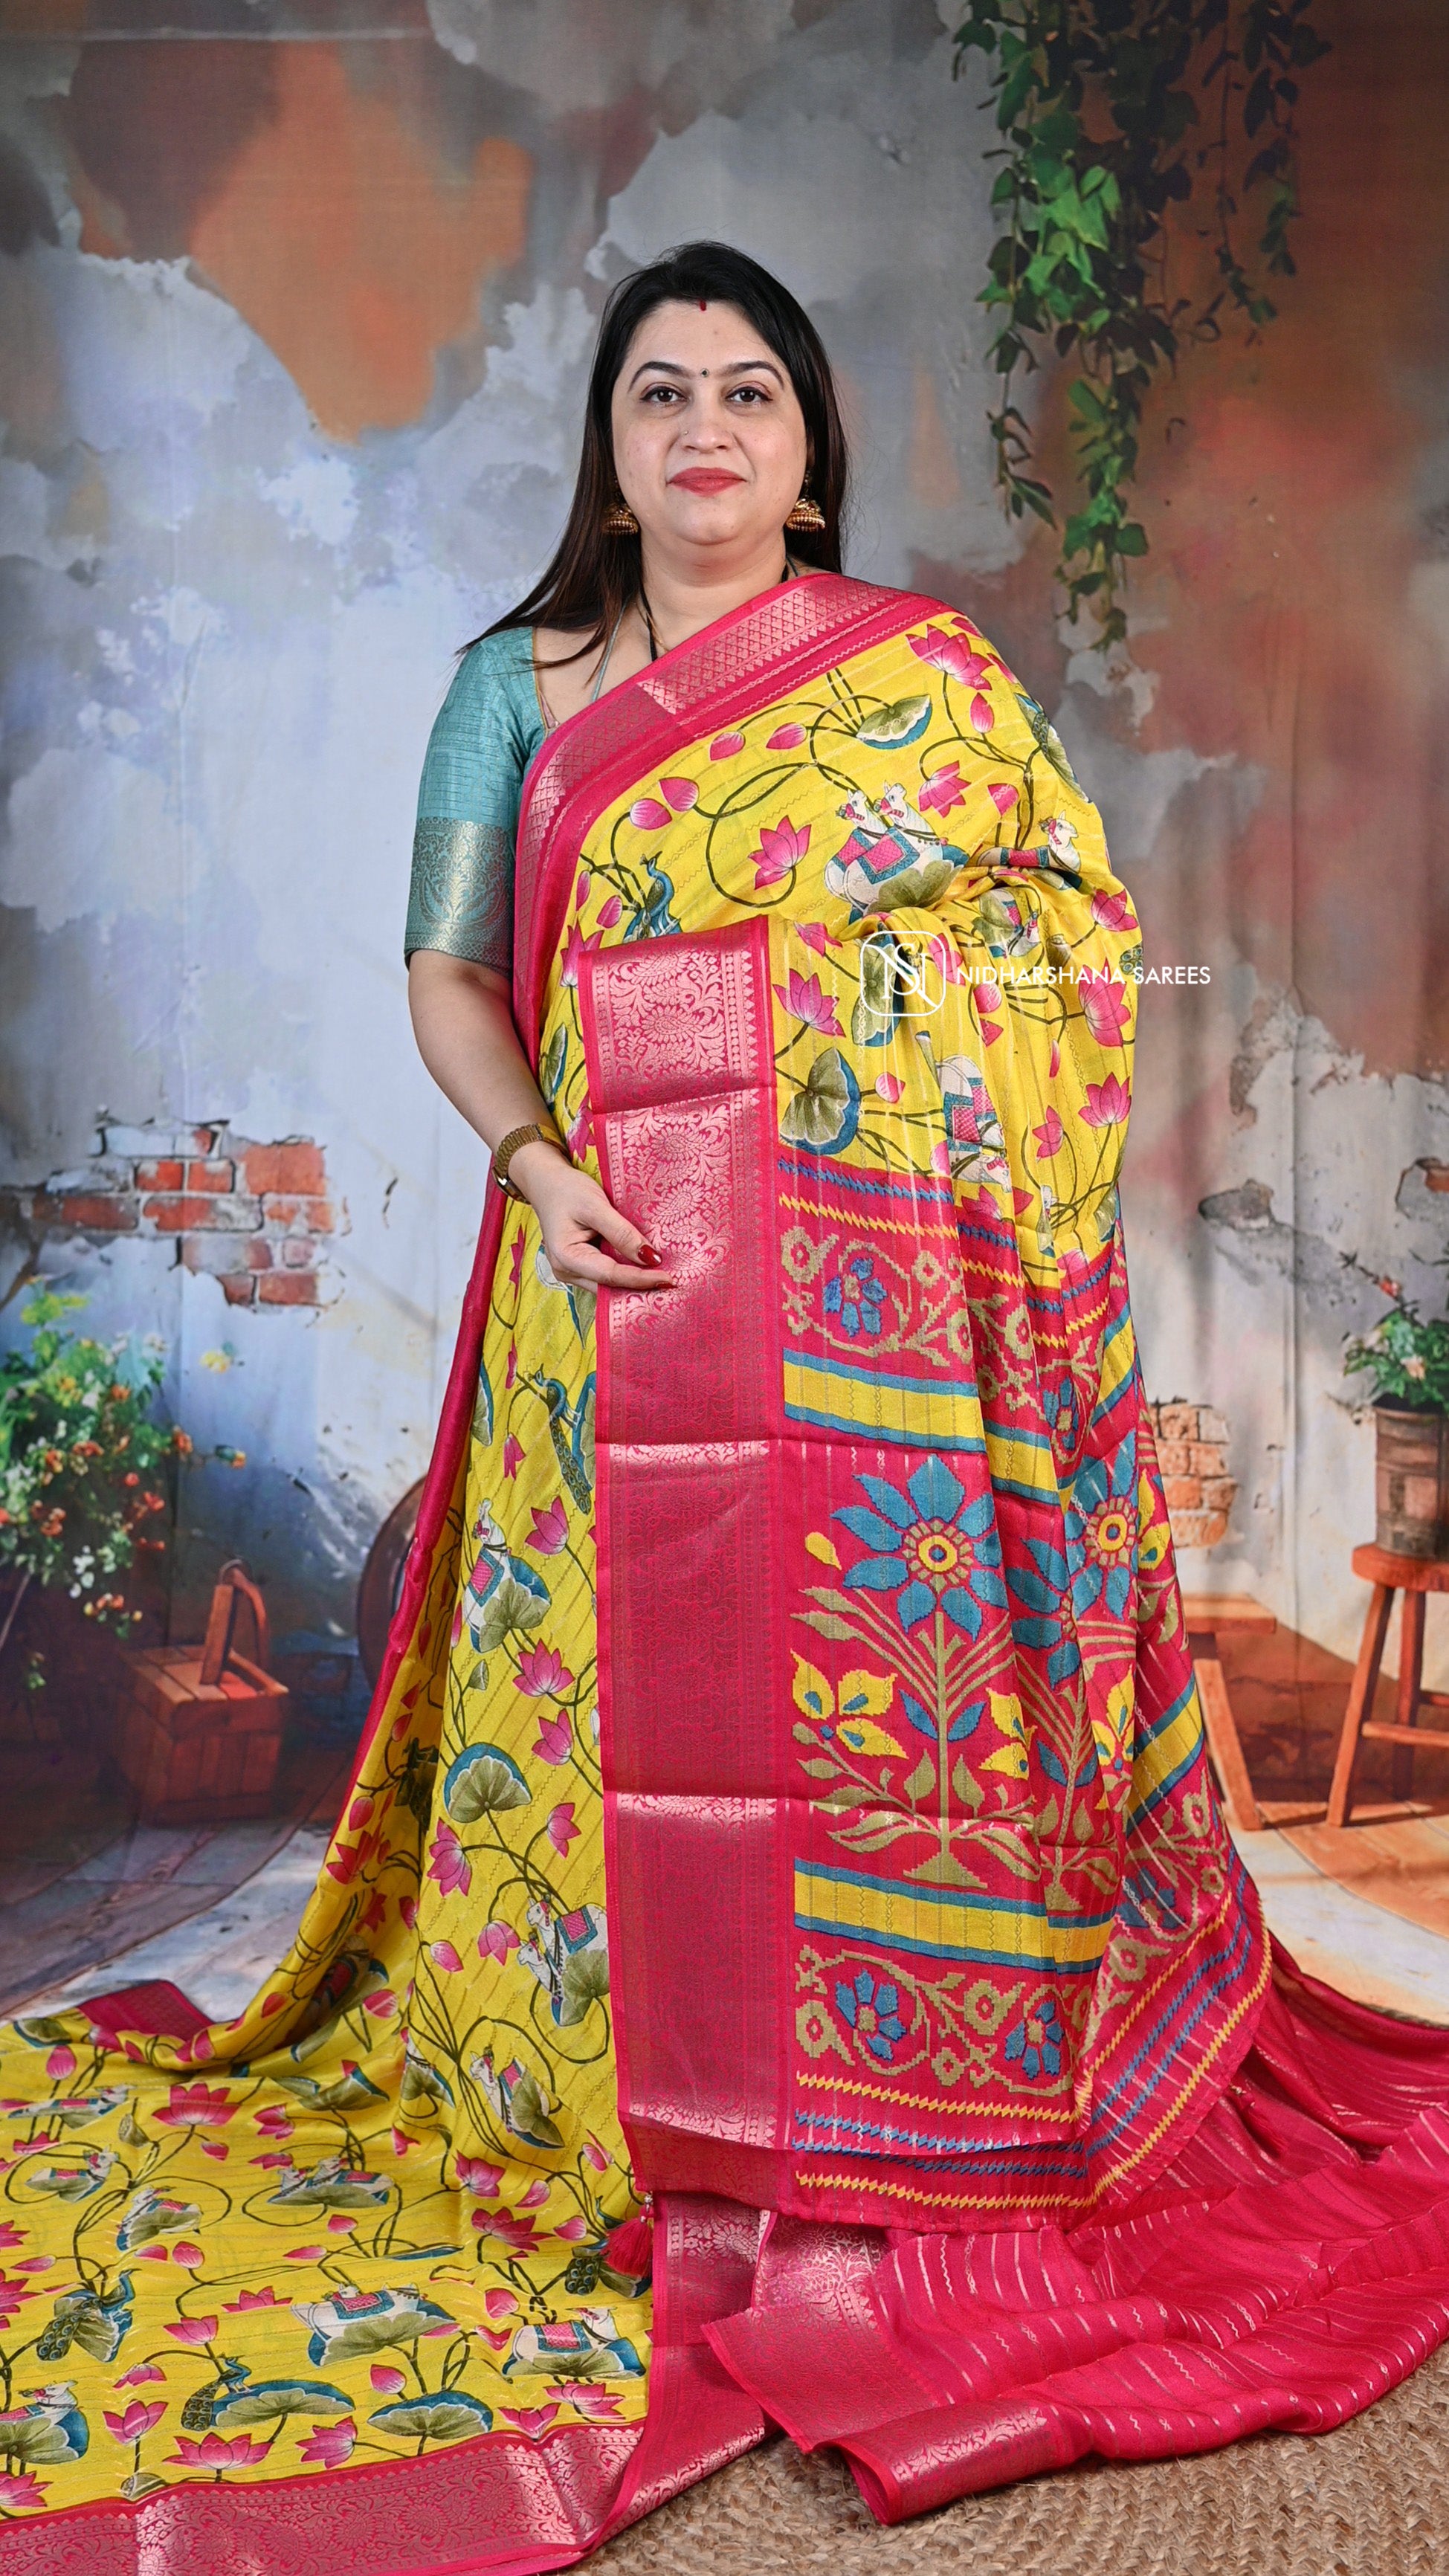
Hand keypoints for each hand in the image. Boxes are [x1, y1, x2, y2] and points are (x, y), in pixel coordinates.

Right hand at [507, 1142, 672, 1289]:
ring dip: (635, 1282)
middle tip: (673, 1284)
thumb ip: (621, 1233)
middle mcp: (567, 1271)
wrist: (547, 1183)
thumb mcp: (596, 1205)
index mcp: (566, 1257)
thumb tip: (650, 1258)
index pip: (611, 1275)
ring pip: (609, 1285)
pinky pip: (607, 1276)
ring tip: (664, 1279)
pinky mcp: (581, 1267)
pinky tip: (647, 1271)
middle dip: (640, 1287)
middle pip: (610, 1287)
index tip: (669, 1279)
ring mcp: (572, 1272)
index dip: (641, 1279)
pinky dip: (626, 1273)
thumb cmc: (567, 1190)